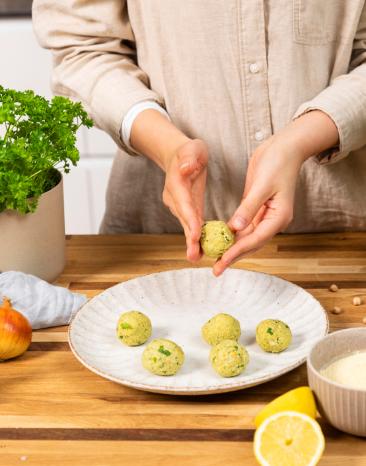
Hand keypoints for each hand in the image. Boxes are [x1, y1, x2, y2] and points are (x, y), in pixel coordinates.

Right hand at [162, 139, 207, 260]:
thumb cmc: (188, 151)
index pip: (184, 204)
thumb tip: (186, 168)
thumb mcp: (192, 149)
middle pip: (183, 219)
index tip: (196, 234)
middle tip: (194, 256)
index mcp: (176, 183)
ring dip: (191, 242)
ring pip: (186, 225)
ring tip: (197, 258)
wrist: (177, 156)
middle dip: (189, 238)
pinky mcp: (186, 209)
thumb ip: (189, 158)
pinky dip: (195, 236)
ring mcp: (178, 205)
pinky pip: (191, 224)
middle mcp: (174, 198)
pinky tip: (201, 250)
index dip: (190, 220)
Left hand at [213, 110, 338, 275]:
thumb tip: (234, 228)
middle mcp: (273, 220)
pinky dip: (233, 235)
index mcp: (279, 217)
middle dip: (233, 257)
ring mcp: (265, 216)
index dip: (237, 252)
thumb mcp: (262, 184)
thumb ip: (248, 207)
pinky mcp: (257, 209)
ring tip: (215, 259)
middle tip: (216, 269)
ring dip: (232, 248)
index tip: (222, 262)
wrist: (284, 148)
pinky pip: (244, 227)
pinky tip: (221, 241)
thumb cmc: (278, 162)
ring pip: (247, 238)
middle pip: (251, 244)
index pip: (255, 240)